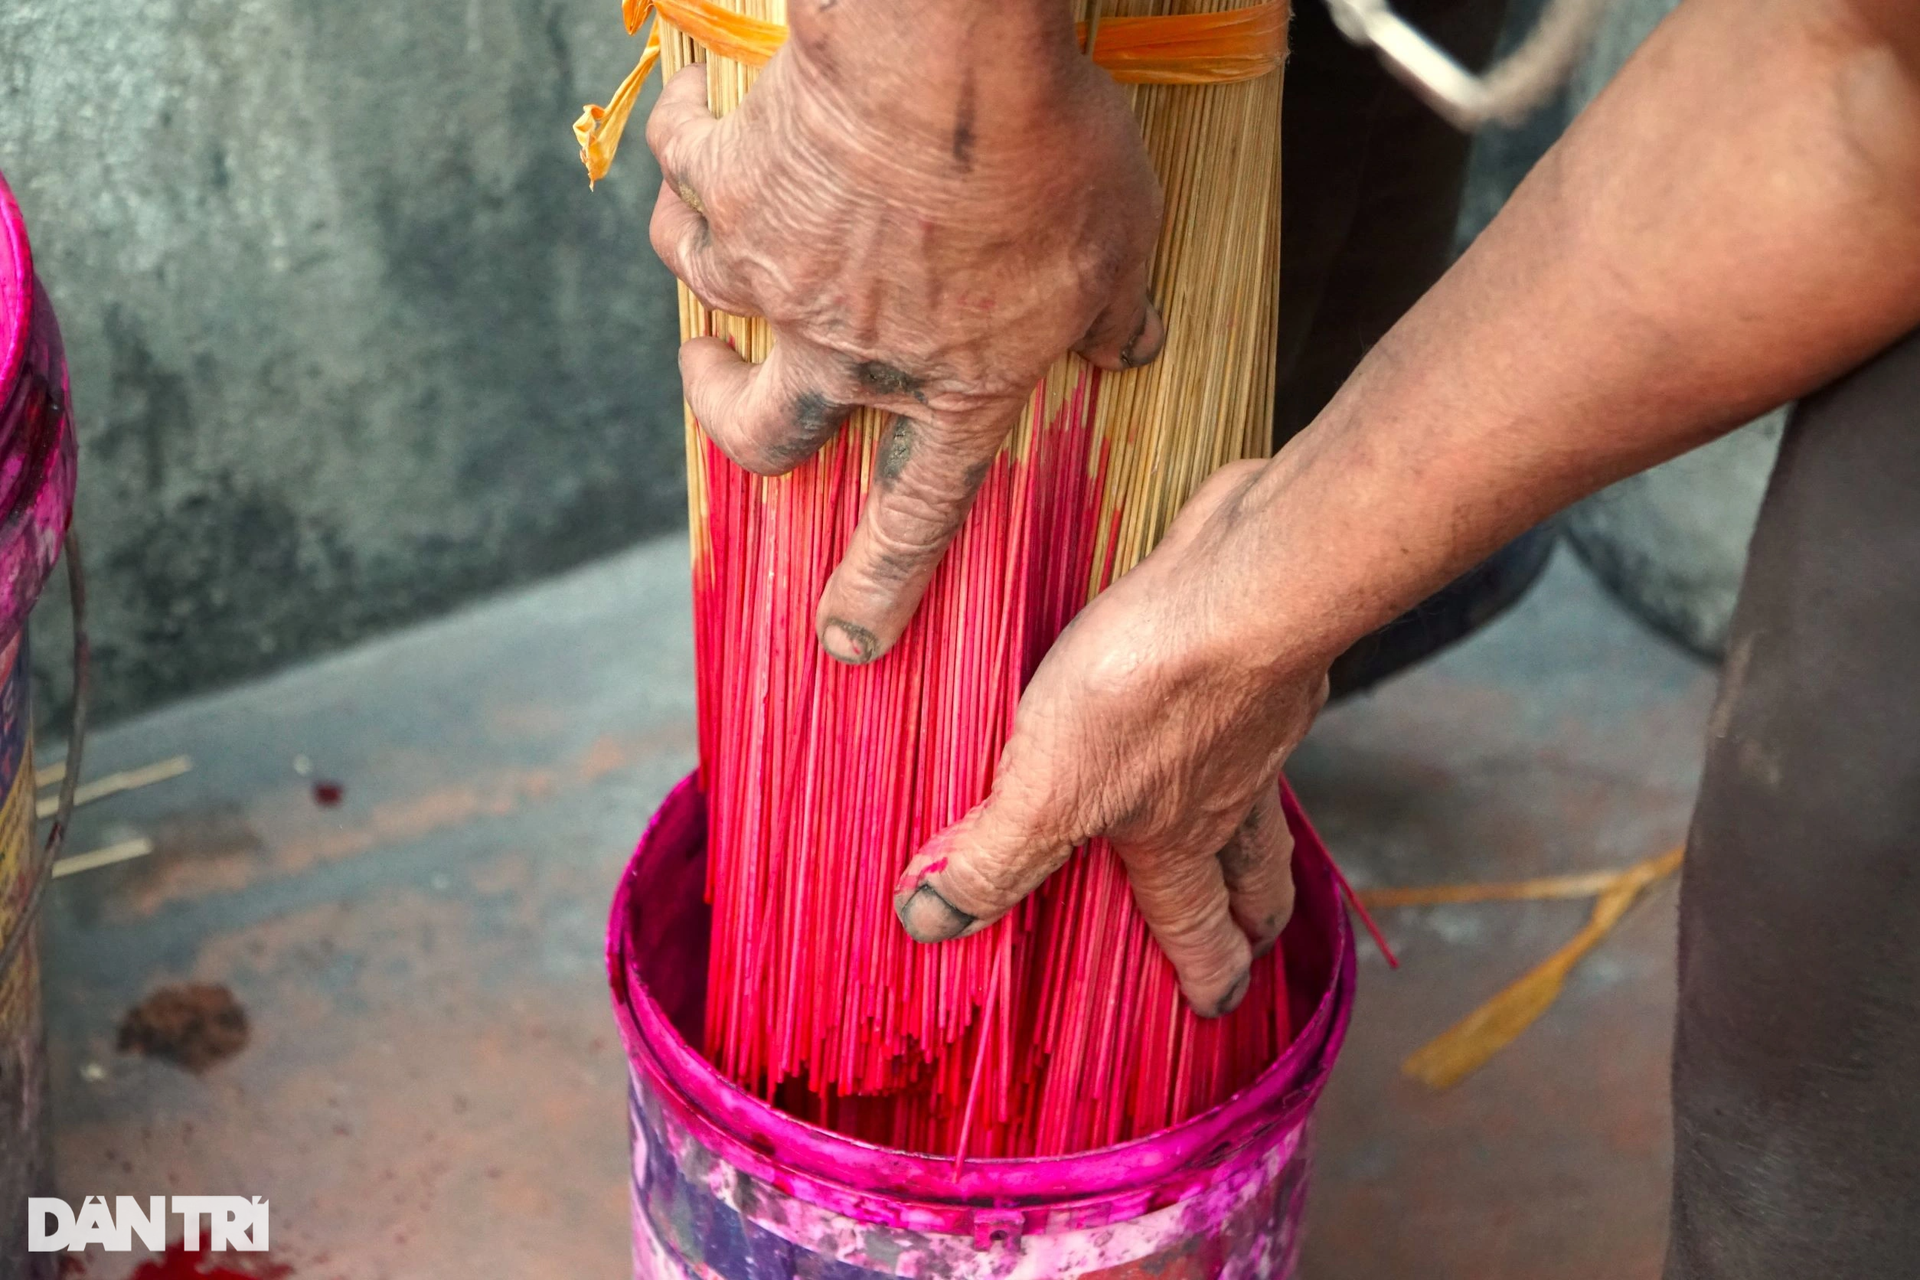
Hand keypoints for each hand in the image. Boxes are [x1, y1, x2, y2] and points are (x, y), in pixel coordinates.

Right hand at [646, 0, 1166, 663]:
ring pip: (705, 296)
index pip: (919, 515)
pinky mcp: (732, 187)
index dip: (881, 588)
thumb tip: (1136, 347)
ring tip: (719, 225)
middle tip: (709, 385)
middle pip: (762, 431)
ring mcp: (781, 274)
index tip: (844, 641)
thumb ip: (1116, 310)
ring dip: (703, 268)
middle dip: (725, 419)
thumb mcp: (1119, 242)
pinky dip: (684, 148)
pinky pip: (685, 174)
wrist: (946, 64)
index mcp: (955, 382)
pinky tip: (699, 117)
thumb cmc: (1049, 151)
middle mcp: (853, 350)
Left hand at [888, 461, 1331, 1016]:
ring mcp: (1255, 722)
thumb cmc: (1152, 690)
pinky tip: (1220, 698)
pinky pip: (1254, 709)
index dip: (1207, 972)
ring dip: (1258, 827)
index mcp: (1179, 839)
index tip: (1216, 1007)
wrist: (1243, 581)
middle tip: (1258, 936)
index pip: (1196, 925)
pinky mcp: (1256, 651)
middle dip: (1254, 914)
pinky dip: (1244, 724)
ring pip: (1262, 796)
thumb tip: (930, 922)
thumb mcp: (1047, 790)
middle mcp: (1229, 792)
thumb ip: (993, 857)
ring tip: (1247, 834)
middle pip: (1255, 873)